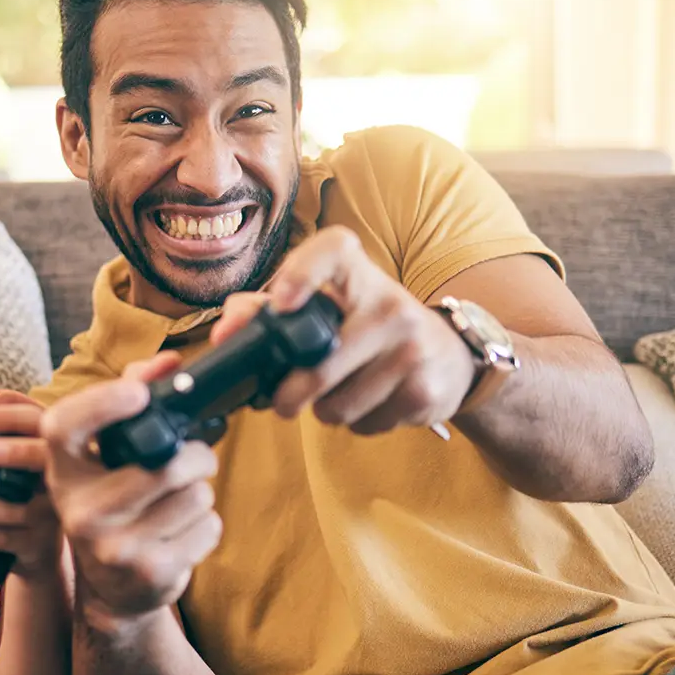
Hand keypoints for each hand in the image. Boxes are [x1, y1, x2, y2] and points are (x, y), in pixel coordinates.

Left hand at [0, 404, 62, 578]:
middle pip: (40, 459)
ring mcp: (50, 515)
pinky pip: (3, 537)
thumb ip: (5, 455)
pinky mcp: (38, 543)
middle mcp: (60, 482)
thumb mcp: (23, 476)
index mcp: (49, 456)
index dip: (14, 417)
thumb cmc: (23, 506)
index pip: (38, 424)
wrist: (43, 556)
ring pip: (11, 508)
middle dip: (16, 452)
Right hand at [40, 355, 222, 618]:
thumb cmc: (115, 502)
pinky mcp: (149, 572)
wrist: (114, 588)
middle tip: (194, 459)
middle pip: (164, 465)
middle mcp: (79, 510)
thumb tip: (168, 362)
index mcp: (63, 472)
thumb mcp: (106, 458)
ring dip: (202, 492)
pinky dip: (207, 525)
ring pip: (195, 496)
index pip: (62, 427)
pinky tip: (182, 533)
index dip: (101, 403)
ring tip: (181, 501)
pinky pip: (208, 528)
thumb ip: (130, 399)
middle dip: (196, 456)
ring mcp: (112, 547)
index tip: (139, 395)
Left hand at [212, 226, 476, 434]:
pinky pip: (365, 423)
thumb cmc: (368, 328)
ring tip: (337, 395)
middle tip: (282, 402)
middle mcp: (391, 303)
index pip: (333, 250)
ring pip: (339, 403)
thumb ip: (269, 313)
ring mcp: (413, 347)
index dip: (303, 273)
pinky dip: (356, 423)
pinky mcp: (425, 389)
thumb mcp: (330, 309)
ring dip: (325, 410)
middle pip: (321, 362)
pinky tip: (371, 403)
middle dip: (290, 393)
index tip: (280, 304)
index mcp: (359, 274)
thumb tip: (225, 331)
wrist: (449, 357)